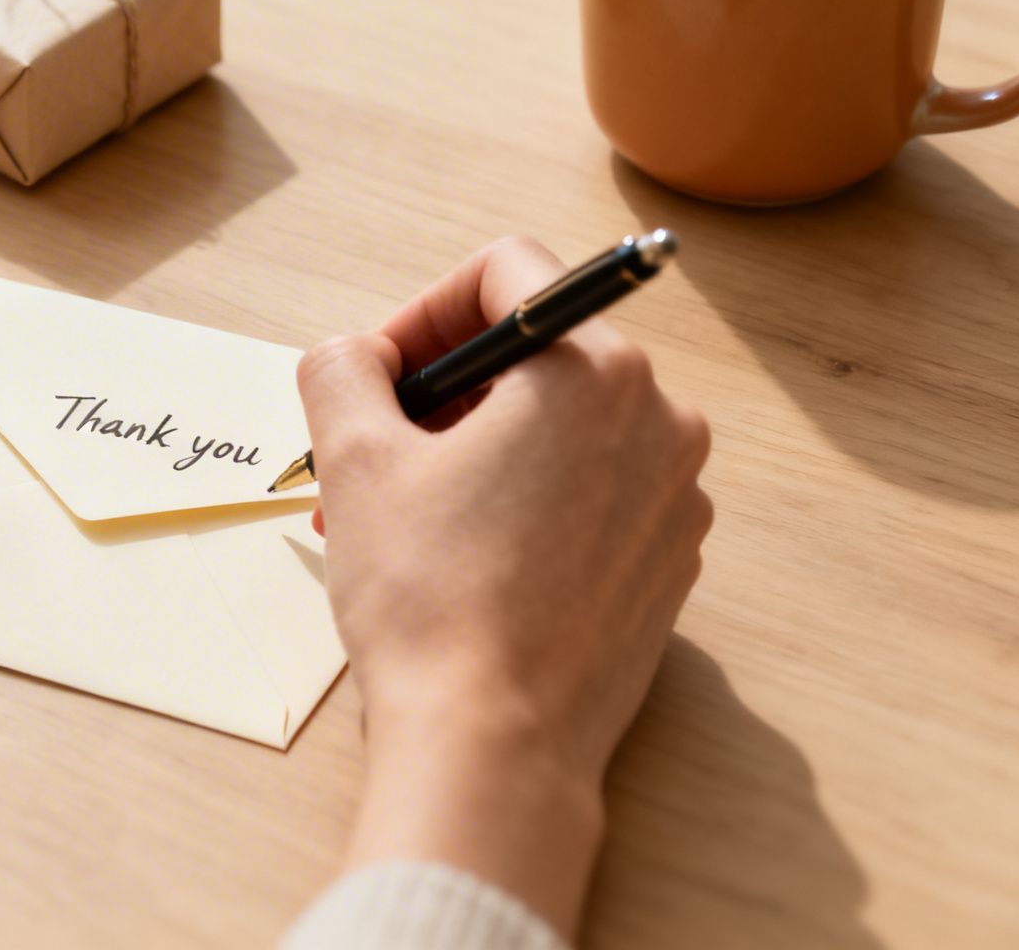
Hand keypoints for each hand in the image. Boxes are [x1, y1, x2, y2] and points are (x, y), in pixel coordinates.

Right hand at [295, 236, 711, 938]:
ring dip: (476, 450)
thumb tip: (358, 356)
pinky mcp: (670, 560)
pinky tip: (464, 560)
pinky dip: (527, 501)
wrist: (495, 744)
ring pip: (562, 427)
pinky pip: (593, 491)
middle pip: (536, 354)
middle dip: (442, 393)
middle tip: (373, 452)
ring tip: (402, 517)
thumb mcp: (352, 459)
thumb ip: (342, 368)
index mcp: (592, 370)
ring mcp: (675, 494)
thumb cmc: (429, 599)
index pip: (506, 273)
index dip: (421, 310)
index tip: (378, 375)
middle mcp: (658, 418)